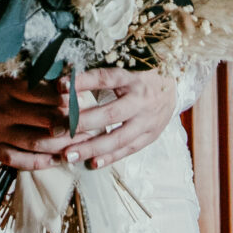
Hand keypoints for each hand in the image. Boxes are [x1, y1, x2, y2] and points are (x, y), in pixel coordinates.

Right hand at [0, 77, 78, 169]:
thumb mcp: (7, 68)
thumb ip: (33, 72)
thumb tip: (68, 75)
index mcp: (6, 85)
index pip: (47, 94)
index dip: (70, 98)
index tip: (87, 100)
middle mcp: (0, 109)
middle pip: (46, 120)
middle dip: (73, 124)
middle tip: (94, 125)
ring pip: (36, 142)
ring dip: (63, 146)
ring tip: (83, 144)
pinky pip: (18, 159)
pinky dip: (39, 163)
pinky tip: (57, 161)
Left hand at [56, 67, 175, 169]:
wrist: (175, 88)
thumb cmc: (142, 77)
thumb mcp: (125, 70)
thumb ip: (99, 76)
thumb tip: (65, 80)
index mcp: (133, 79)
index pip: (105, 79)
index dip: (82, 82)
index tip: (59, 86)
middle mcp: (141, 100)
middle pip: (110, 113)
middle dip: (82, 123)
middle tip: (58, 130)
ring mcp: (147, 121)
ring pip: (118, 138)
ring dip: (92, 148)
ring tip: (69, 155)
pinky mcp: (151, 135)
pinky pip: (128, 149)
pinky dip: (110, 158)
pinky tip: (92, 163)